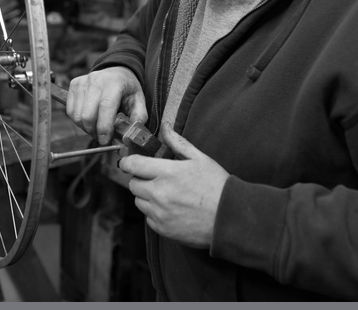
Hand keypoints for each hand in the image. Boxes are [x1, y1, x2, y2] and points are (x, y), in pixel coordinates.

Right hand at [66, 66, 147, 144]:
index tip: (105, 141)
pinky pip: (70, 111)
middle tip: (102, 137)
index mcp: (115, 84)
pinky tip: (89, 119)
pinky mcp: (74, 85)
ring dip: (86, 128)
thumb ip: (138, 117)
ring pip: (77, 115)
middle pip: (87, 114)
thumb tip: (130, 134)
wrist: (116, 72)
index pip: (105, 107)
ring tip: (96, 127)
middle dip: (94, 131)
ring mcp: (83, 82)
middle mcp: (96, 81)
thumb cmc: (127, 88)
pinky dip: (78, 121)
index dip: (104, 127)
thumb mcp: (139, 100)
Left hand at [119, 126, 228, 248]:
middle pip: (133, 184)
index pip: (133, 165)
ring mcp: (159, 213)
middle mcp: (159, 193)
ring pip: (139, 202)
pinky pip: (148, 218)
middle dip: (140, 179)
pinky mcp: (162, 229)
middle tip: (155, 178)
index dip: (128, 162)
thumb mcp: (199, 158)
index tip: (130, 162)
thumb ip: (177, 142)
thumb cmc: (216, 186)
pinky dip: (154, 213)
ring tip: (165, 194)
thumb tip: (165, 127)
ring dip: (146, 196)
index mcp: (167, 172)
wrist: (229, 217)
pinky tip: (171, 208)